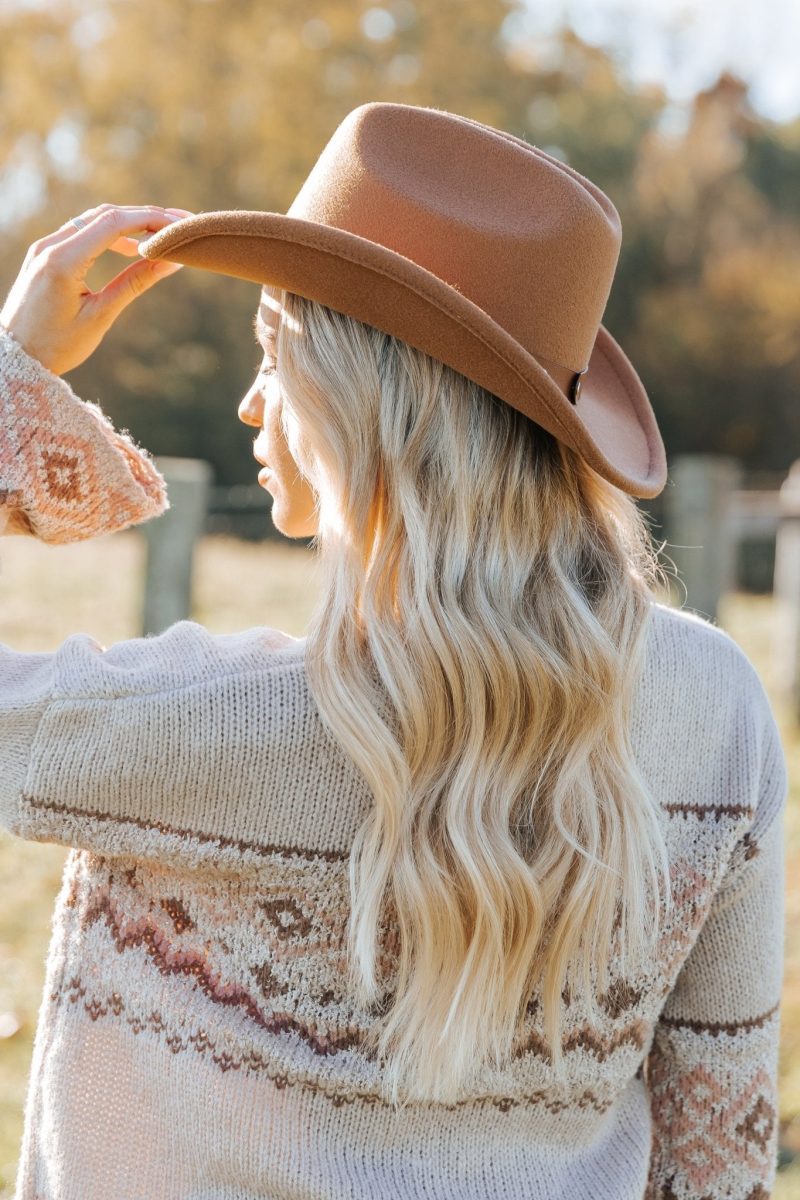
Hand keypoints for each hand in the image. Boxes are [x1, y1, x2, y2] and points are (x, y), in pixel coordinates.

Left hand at [0, 203, 193, 375]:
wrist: (16, 356)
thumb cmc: (57, 346)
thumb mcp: (101, 316)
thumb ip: (136, 283)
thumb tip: (171, 261)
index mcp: (63, 261)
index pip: (114, 222)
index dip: (151, 220)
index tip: (179, 226)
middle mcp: (50, 245)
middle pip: (105, 214)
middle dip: (145, 217)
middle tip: (179, 227)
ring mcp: (45, 246)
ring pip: (94, 220)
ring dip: (129, 224)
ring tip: (160, 238)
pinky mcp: (45, 253)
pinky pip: (82, 232)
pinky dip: (110, 234)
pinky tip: (131, 249)